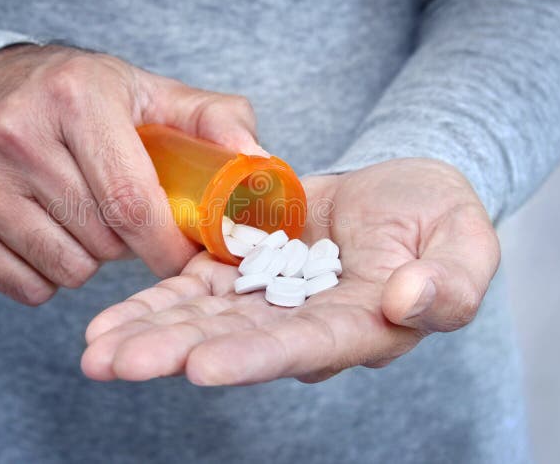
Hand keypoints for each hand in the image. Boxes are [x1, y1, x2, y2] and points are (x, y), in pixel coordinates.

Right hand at [0, 44, 260, 304]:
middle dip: (129, 246)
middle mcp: (13, 134)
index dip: (167, 245)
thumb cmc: (80, 96)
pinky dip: (47, 275)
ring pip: (63, 270)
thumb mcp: (149, 91)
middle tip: (125, 218)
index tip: (185, 258)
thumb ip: (214, 120)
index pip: (130, 201)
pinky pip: (22, 286)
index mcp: (74, 98)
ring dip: (89, 260)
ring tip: (85, 220)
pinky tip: (48, 235)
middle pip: (100, 241)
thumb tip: (259, 164)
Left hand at [80, 158, 499, 384]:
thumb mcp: (465, 239)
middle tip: (114, 364)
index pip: (302, 347)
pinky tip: (108, 320)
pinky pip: (192, 289)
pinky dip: (153, 301)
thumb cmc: (437, 215)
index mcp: (358, 326)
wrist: (398, 193)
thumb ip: (451, 280)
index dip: (253, 357)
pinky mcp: (242, 270)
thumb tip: (409, 300)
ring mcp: (267, 301)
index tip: (201, 366)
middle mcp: (303, 326)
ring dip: (148, 333)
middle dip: (174, 353)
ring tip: (94, 349)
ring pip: (202, 321)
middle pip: (233, 344)